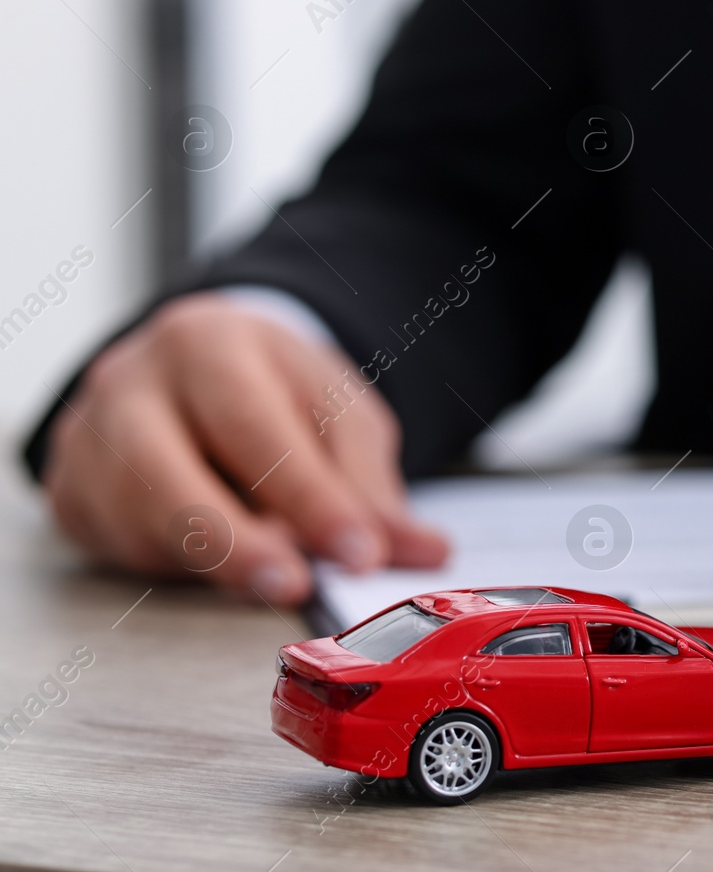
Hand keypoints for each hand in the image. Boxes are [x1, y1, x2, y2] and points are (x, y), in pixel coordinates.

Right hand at [41, 293, 447, 603]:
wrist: (200, 367)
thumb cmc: (273, 391)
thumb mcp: (338, 415)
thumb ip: (374, 484)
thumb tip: (423, 550)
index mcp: (207, 342)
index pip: (255, 427)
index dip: (311, 497)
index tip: (360, 553)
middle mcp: (132, 382)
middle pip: (166, 471)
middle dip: (236, 541)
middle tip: (296, 587)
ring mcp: (90, 437)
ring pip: (135, 518)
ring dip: (209, 563)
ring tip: (274, 582)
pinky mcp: (73, 490)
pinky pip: (117, 545)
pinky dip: (176, 568)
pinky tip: (222, 568)